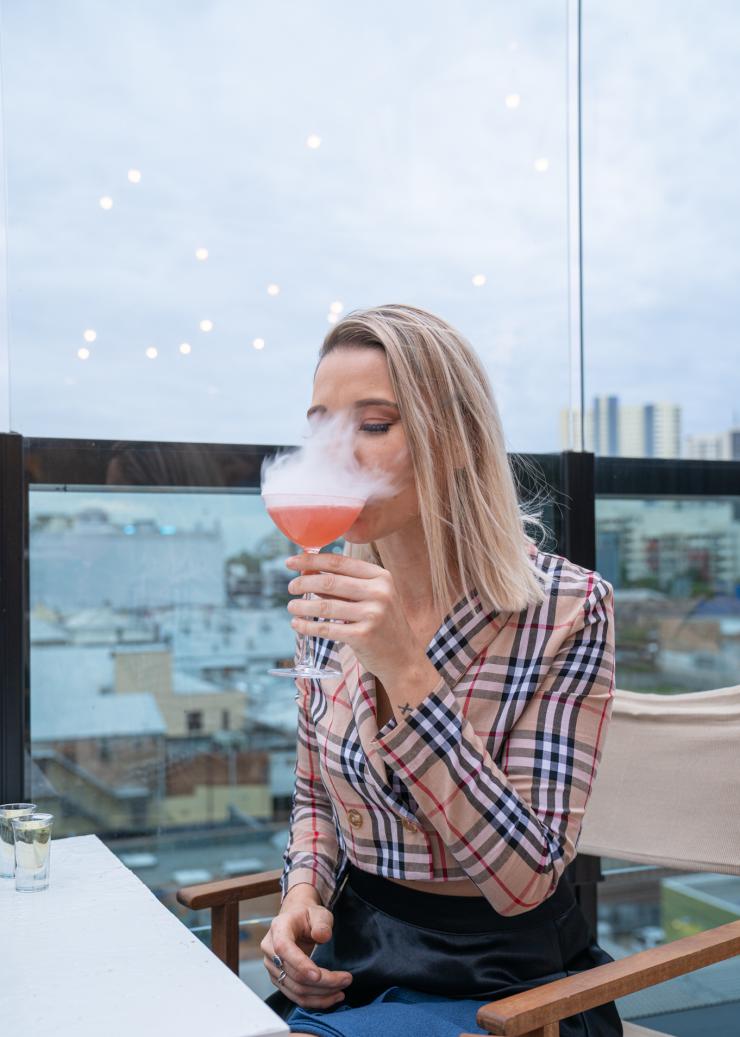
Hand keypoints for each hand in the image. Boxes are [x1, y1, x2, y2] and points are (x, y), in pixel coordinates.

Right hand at [260, 901, 352, 1009]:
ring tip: (341, 990)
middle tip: (346, 980)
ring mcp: (272, 968)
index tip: (319, 975)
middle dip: (323, 982)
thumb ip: (321, 923)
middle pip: (294, 975)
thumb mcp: (318, 913)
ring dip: (321, 994)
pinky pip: (296, 996)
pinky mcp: (279, 980)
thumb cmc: (308, 916)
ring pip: (296, 990)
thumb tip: (322, 936)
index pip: (284, 949)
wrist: (297, 921)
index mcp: (278, 929)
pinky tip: (331, 997)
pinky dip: (314, 1000)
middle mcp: (270, 950)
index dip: (300, 964)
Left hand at [285, 552, 427, 691]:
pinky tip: (297, 624)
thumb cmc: (382, 625)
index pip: (339, 562)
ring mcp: (373, 614)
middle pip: (330, 581)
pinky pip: (326, 628)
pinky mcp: (363, 636)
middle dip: (304, 583)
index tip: (291, 561)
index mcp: (380, 576)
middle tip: (290, 587)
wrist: (403, 659)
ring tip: (291, 607)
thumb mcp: (371, 598)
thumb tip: (306, 571)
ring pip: (325, 605)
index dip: (311, 560)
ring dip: (302, 606)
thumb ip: (343, 584)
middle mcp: (379, 592)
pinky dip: (307, 626)